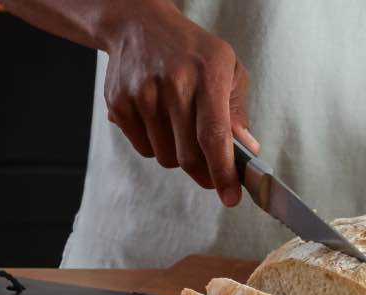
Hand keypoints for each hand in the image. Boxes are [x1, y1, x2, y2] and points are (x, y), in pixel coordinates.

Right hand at [102, 9, 257, 206]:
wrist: (139, 26)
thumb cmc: (191, 50)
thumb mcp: (227, 68)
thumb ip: (237, 111)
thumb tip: (246, 150)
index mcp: (207, 74)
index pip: (214, 135)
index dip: (223, 172)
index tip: (230, 196)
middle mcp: (173, 84)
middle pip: (188, 155)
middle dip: (204, 172)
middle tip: (212, 170)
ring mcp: (142, 95)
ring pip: (165, 157)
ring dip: (177, 155)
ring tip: (180, 126)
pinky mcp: (119, 104)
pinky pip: (144, 148)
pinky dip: (155, 144)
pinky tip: (159, 118)